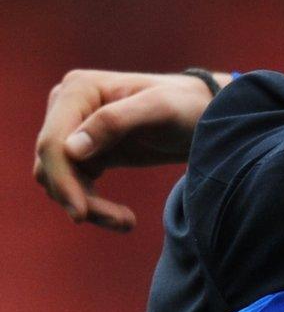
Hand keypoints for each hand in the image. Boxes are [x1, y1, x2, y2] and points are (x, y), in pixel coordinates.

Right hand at [33, 69, 228, 231]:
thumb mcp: (159, 109)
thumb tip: (68, 149)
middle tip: (121, 222)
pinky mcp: (86, 152)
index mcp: (78, 90)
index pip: (53, 142)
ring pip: (59, 180)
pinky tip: (123, 219)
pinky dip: (92, 205)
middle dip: (78, 198)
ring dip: (87, 206)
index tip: (81, 213)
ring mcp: (73, 130)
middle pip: (52, 164)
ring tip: (126, 222)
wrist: (203, 115)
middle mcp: (67, 107)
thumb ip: (115, 122)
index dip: (62, 180)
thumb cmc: (186, 105)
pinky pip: (74, 185)